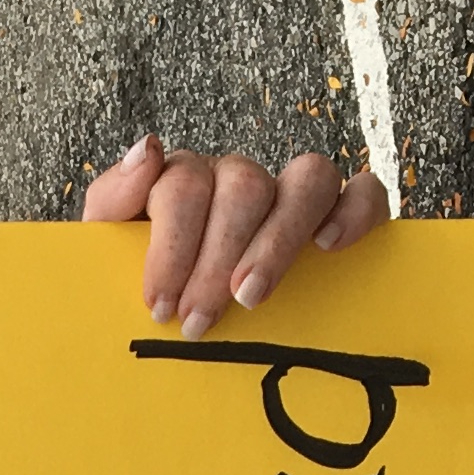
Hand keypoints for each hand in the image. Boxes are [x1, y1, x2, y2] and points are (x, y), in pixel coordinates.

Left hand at [83, 135, 389, 340]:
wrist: (172, 325)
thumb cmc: (152, 292)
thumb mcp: (110, 249)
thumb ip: (113, 199)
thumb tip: (147, 149)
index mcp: (184, 180)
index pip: (183, 185)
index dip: (172, 247)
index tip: (159, 307)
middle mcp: (239, 178)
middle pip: (244, 186)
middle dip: (216, 261)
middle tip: (196, 323)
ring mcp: (289, 193)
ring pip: (307, 179)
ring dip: (279, 240)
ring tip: (251, 296)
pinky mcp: (338, 214)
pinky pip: (363, 192)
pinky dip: (355, 210)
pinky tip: (330, 244)